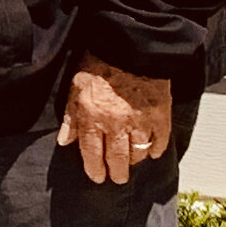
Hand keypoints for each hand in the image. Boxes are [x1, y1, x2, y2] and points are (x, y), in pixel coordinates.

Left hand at [57, 54, 172, 184]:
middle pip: (117, 159)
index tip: (97, 177)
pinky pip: (160, 140)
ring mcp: (140, 121)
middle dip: (116, 173)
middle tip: (117, 179)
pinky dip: (156, 149)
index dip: (94, 169)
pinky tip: (151, 152)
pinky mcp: (160, 115)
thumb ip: (70, 118)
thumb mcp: (75, 89)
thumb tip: (65, 141)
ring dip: (134, 160)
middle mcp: (116, 124)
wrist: (129, 47)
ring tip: (131, 163)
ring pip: (138, 152)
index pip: (92, 153)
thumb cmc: (98, 65)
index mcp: (93, 118)